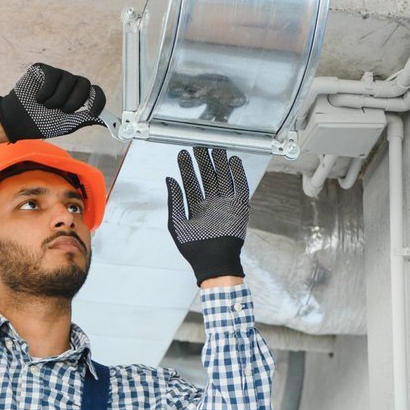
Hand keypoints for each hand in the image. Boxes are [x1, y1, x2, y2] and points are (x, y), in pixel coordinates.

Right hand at [0, 63, 105, 141]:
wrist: (18, 121)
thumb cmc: (42, 123)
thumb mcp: (68, 124)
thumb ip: (85, 118)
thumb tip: (106, 121)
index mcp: (78, 96)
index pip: (95, 91)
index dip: (98, 100)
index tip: (93, 111)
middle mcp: (69, 84)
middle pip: (84, 84)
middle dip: (74, 101)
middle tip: (61, 111)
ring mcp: (57, 75)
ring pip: (69, 80)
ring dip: (57, 99)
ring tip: (45, 106)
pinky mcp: (43, 69)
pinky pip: (53, 75)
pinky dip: (46, 91)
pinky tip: (38, 98)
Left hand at [165, 147, 249, 285]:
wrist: (213, 263)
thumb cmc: (193, 249)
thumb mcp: (176, 223)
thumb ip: (174, 201)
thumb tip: (169, 180)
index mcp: (196, 207)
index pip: (191, 182)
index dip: (186, 168)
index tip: (182, 154)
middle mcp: (211, 204)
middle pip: (208, 177)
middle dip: (203, 162)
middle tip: (198, 146)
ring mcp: (225, 205)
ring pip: (223, 178)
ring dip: (219, 164)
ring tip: (215, 148)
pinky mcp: (239, 208)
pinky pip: (240, 187)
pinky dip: (238, 174)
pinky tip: (233, 162)